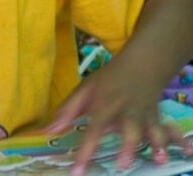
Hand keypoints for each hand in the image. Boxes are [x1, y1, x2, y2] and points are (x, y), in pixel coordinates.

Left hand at [46, 62, 192, 175]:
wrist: (141, 63)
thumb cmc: (108, 79)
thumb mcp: (84, 89)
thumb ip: (67, 111)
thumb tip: (48, 131)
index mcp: (104, 105)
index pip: (93, 131)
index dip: (85, 151)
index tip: (78, 172)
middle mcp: (126, 112)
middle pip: (128, 129)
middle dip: (127, 147)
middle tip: (122, 166)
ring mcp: (146, 115)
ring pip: (153, 131)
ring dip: (156, 145)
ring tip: (159, 160)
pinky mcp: (159, 118)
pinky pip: (170, 130)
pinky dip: (179, 141)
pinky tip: (187, 151)